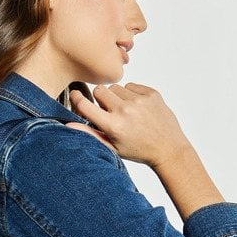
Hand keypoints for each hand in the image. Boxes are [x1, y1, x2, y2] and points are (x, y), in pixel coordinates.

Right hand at [65, 83, 193, 168]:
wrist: (168, 148)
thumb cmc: (139, 150)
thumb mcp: (112, 147)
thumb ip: (90, 134)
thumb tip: (68, 124)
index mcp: (113, 126)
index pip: (85, 105)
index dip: (77, 99)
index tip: (76, 95)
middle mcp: (125, 111)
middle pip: (100, 91)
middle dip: (100, 99)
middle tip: (109, 111)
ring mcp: (139, 101)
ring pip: (115, 88)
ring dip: (117, 97)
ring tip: (126, 112)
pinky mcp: (151, 93)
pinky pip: (131, 86)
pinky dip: (131, 95)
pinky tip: (138, 108)